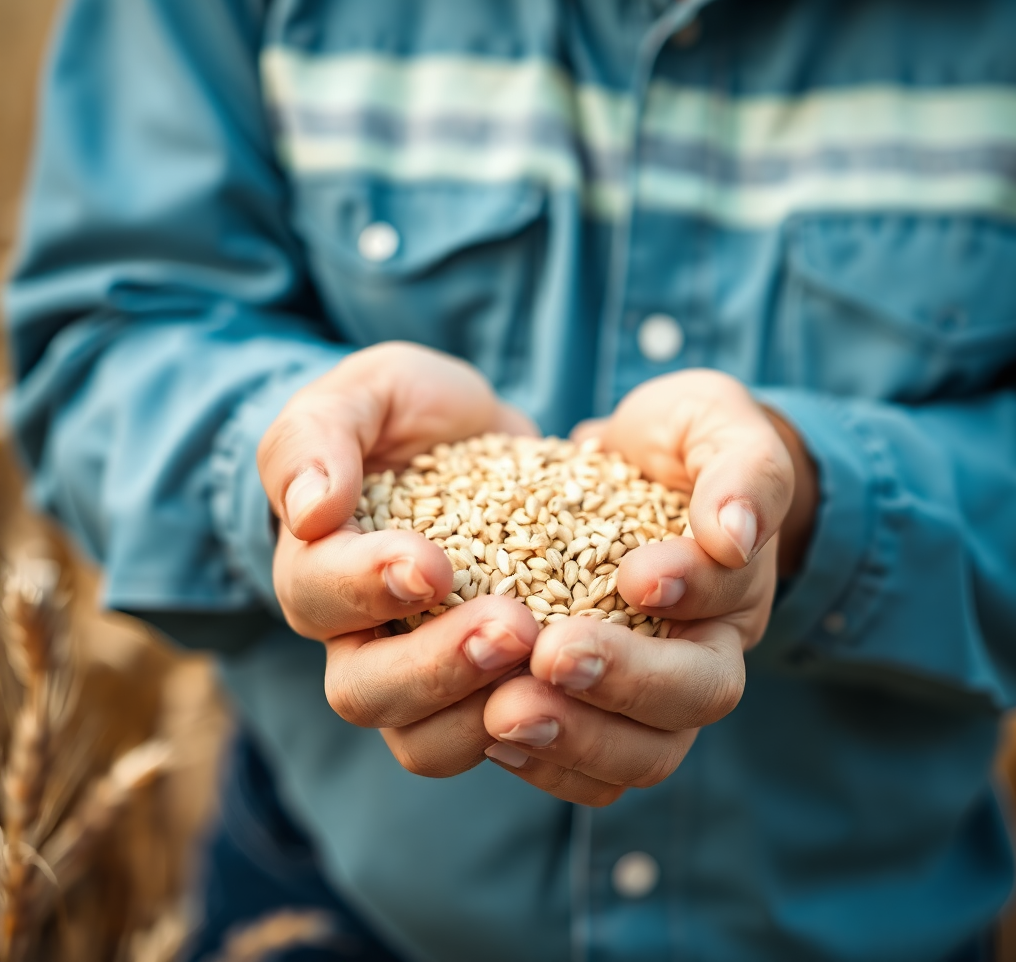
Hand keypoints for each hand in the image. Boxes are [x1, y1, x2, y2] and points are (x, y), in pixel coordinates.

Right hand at [258, 342, 542, 775]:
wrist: (467, 436)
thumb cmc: (403, 411)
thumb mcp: (362, 395)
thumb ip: (317, 439)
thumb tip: (308, 512)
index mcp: (317, 566)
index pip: (320, 594)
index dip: (369, 587)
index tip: (433, 565)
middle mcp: (358, 635)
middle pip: (366, 692)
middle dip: (438, 667)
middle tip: (514, 627)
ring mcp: (423, 669)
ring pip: (426, 740)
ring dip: (487, 714)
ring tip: (552, 663)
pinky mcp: (486, 684)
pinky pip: (499, 739)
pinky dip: (541, 729)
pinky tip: (588, 693)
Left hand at [480, 369, 817, 804]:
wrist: (629, 465)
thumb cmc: (677, 440)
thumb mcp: (716, 425)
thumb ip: (743, 470)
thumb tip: (734, 536)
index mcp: (733, 592)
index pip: (724, 610)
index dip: (687, 598)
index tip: (635, 575)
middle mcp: (697, 656)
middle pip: (684, 708)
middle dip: (617, 686)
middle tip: (549, 657)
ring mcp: (644, 693)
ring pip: (637, 757)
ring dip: (571, 737)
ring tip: (501, 711)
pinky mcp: (589, 707)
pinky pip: (581, 767)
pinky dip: (539, 757)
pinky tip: (482, 726)